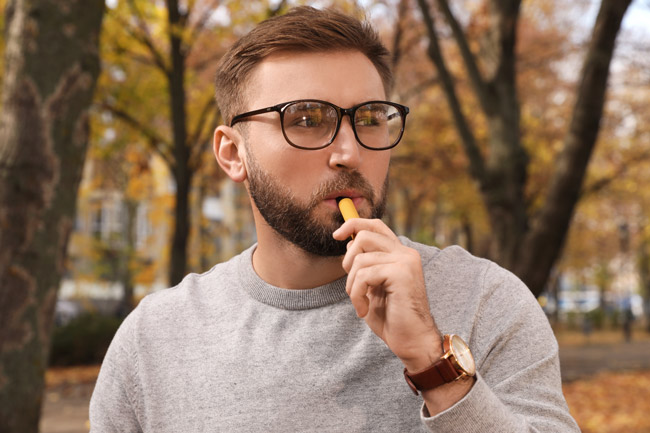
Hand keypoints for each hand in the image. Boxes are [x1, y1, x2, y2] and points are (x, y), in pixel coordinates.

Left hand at [332, 218, 441, 371]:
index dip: (353, 224)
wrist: (412, 341)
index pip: (375, 225)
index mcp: (400, 254)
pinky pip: (363, 275)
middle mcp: (405, 253)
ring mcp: (405, 261)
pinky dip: (356, 294)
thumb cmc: (392, 318)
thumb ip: (365, 264)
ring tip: (360, 303)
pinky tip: (363, 309)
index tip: (337, 235)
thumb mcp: (373, 286)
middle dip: (348, 261)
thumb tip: (349, 243)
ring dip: (352, 285)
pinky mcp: (401, 273)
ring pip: (360, 259)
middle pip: (364, 235)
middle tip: (353, 286)